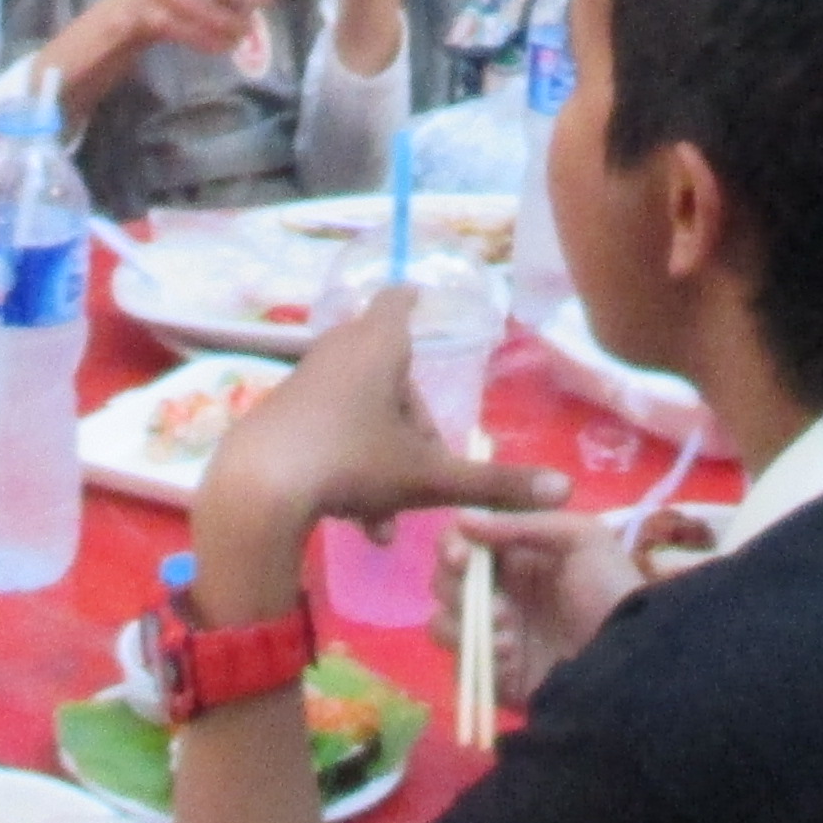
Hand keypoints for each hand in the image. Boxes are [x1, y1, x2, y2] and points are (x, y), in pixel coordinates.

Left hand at [194, 287, 563, 565]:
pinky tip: (355, 520)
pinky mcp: (280, 415)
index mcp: (381, 344)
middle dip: (412, 428)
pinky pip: (330, 432)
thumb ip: (494, 484)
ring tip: (384, 523)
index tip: (420, 300)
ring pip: (361, 414)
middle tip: (426, 474)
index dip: (414, 303)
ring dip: (382, 462)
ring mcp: (306, 381)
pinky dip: (348, 466)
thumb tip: (565, 490)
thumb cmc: (351, 463)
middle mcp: (341, 349)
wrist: (258, 489)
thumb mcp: (428, 477)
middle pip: (390, 375)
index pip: (400, 302)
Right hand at [448, 506, 644, 698]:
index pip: (463, 540)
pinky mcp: (489, 672)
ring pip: (442, 621)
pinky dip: (478, 655)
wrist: (627, 659)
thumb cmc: (607, 589)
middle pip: (444, 580)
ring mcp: (491, 633)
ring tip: (509, 634)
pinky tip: (511, 657)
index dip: (452, 544)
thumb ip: (521, 522)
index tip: (460, 556)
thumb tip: (462, 518)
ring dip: (468, 623)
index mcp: (514, 554)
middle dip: (459, 588)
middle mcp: (497, 590)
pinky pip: (459, 661)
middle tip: (499, 605)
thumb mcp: (580, 537)